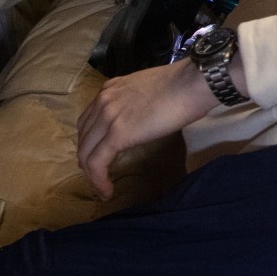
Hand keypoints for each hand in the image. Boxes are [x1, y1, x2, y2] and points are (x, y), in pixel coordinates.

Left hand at [76, 60, 215, 199]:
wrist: (193, 83)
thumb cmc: (184, 85)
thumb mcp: (149, 90)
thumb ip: (137, 103)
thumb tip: (142, 118)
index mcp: (110, 90)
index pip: (89, 119)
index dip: (91, 140)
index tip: (100, 154)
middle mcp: (103, 101)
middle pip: (83, 137)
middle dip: (88, 158)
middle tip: (98, 174)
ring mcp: (108, 117)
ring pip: (86, 152)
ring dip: (92, 173)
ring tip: (103, 186)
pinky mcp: (117, 134)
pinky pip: (97, 163)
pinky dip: (99, 180)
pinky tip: (107, 192)